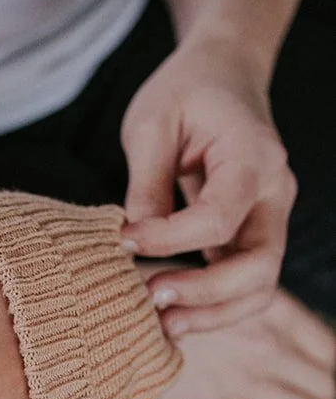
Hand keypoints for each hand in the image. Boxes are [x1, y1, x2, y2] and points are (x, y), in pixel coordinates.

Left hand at [120, 33, 295, 331]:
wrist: (224, 73)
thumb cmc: (185, 91)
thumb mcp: (151, 122)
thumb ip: (145, 181)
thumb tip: (133, 236)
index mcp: (252, 156)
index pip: (219, 217)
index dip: (171, 240)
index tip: (123, 238)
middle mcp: (273, 192)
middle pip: (259, 266)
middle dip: (205, 294)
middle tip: (150, 299)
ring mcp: (270, 216)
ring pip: (260, 286)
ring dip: (213, 313)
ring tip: (161, 325)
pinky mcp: (253, 231)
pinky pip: (244, 281)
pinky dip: (212, 304)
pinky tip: (171, 312)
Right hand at [156, 289, 335, 398]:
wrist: (114, 314)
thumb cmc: (156, 291)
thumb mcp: (213, 280)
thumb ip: (241, 301)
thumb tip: (259, 314)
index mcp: (274, 310)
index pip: (331, 347)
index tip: (334, 378)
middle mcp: (269, 347)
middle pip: (327, 384)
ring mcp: (247, 383)